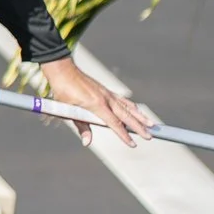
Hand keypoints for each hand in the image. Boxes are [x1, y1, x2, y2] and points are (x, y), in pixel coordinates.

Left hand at [37, 56, 153, 147]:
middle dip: (139, 126)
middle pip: (126, 115)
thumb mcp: (68, 110)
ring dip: (140, 116)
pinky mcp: (105, 90)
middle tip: (150, 135)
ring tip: (151, 124)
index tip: (133, 144)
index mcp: (97, 104)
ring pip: (127, 106)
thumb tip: (87, 142)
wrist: (62, 70)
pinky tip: (136, 109)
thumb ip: (81, 126)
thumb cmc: (63, 90)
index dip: (124, 135)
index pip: (114, 123)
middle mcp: (105, 98)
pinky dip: (131, 106)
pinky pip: (122, 100)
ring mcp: (107, 93)